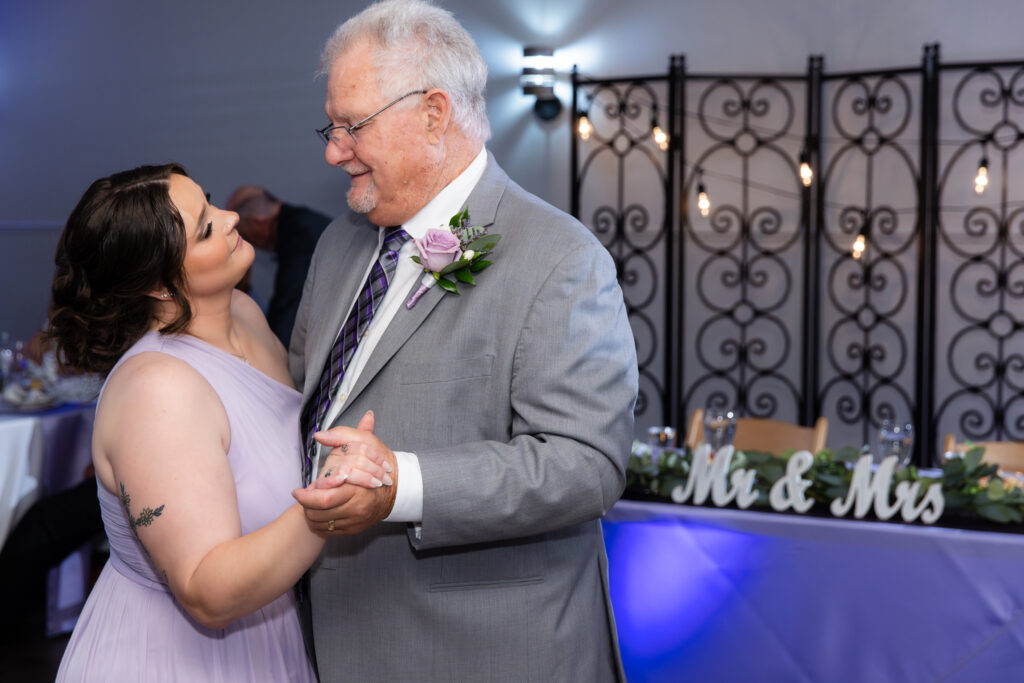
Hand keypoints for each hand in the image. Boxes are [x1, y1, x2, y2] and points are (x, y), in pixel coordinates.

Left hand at [291, 410, 398, 534]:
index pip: (323, 499)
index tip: (297, 491)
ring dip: (311, 515)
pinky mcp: (355, 529)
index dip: (306, 497)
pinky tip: (319, 513)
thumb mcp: (363, 444)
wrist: (398, 488)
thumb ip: (340, 437)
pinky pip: (330, 531)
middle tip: (301, 497)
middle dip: (305, 506)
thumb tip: (320, 434)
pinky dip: (320, 524)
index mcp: (357, 490)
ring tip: (309, 504)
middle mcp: (357, 509)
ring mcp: (357, 521)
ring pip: (323, 524)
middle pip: (320, 513)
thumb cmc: (378, 466)